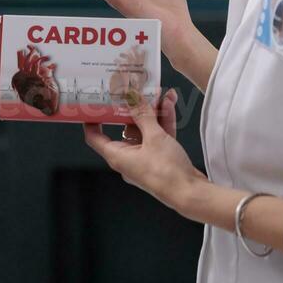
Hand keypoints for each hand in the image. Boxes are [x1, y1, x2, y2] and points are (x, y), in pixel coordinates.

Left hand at [83, 91, 199, 211]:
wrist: (191, 193)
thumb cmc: (168, 172)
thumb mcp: (154, 137)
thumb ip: (143, 114)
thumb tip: (131, 96)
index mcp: (118, 156)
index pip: (95, 137)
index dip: (91, 120)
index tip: (93, 103)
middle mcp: (128, 158)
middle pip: (124, 128)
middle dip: (133, 108)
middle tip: (134, 90)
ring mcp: (144, 158)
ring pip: (144, 130)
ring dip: (152, 112)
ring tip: (159, 93)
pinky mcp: (159, 158)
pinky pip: (157, 136)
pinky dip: (162, 121)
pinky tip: (169, 105)